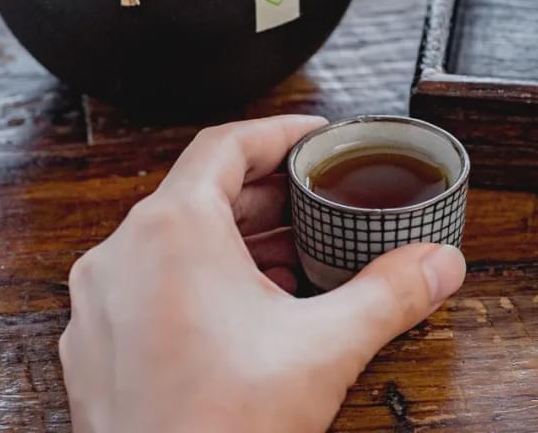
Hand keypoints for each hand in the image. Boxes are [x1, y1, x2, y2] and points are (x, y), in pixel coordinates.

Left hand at [60, 116, 465, 432]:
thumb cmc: (223, 428)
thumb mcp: (327, 347)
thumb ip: (392, 292)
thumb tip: (439, 263)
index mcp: (171, 232)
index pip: (225, 145)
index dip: (279, 133)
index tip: (315, 138)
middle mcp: (121, 256)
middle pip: (200, 191)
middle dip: (267, 192)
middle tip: (317, 200)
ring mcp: (102, 304)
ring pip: (172, 239)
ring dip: (236, 237)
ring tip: (293, 255)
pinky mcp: (98, 346)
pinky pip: (150, 284)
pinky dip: (201, 278)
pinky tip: (250, 310)